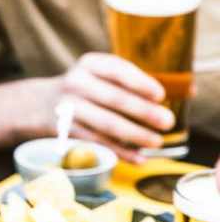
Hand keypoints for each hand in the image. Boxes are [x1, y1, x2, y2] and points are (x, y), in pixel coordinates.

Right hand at [52, 53, 175, 162]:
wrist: (39, 103)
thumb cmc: (85, 89)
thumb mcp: (100, 74)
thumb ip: (131, 81)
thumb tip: (182, 93)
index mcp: (89, 64)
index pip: (116, 70)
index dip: (140, 82)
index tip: (160, 95)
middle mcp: (76, 82)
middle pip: (113, 98)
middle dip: (143, 112)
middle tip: (167, 122)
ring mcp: (68, 107)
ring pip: (105, 123)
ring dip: (134, 134)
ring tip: (156, 142)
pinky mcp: (65, 129)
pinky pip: (97, 141)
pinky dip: (118, 151)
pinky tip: (137, 157)